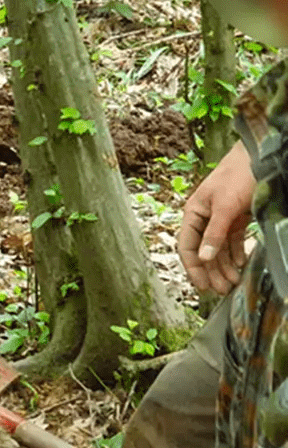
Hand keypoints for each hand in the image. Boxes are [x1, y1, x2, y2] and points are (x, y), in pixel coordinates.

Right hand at [177, 140, 255, 294]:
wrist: (260, 156)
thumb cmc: (238, 176)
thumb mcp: (225, 207)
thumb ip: (214, 234)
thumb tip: (204, 258)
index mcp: (194, 213)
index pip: (187, 246)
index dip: (193, 268)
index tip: (202, 286)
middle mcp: (205, 219)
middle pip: (204, 252)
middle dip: (212, 272)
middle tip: (222, 290)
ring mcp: (221, 219)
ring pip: (219, 249)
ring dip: (225, 266)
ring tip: (233, 282)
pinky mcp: (237, 219)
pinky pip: (233, 242)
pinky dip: (236, 254)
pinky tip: (241, 266)